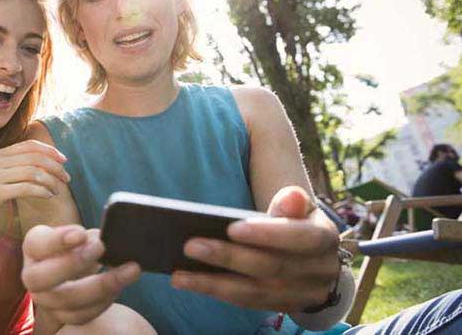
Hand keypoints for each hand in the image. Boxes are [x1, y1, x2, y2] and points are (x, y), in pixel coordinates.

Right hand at [0, 140, 70, 236]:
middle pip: (35, 158)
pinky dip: (41, 191)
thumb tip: (43, 162)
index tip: (64, 160)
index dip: (50, 151)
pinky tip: (48, 196)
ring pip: (33, 172)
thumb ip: (14, 166)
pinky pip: (26, 188)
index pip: (30, 145)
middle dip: (55, 167)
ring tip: (57, 190)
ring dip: (50, 181)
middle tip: (66, 178)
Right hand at [21, 224, 140, 324]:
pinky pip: (82, 315)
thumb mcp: (75, 234)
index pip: (37, 244)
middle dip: (73, 263)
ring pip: (66, 300)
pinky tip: (120, 285)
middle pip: (41, 278)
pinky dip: (104, 300)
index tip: (80, 233)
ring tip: (129, 269)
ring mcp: (46, 300)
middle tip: (101, 247)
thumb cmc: (74, 247)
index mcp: (34, 248)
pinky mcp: (62, 316)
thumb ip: (86, 236)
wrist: (68, 273)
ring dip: (101, 285)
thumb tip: (106, 237)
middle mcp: (33, 276)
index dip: (57, 240)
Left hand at [171, 186, 339, 312]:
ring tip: (179, 275)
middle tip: (190, 246)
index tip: (231, 227)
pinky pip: (247, 303)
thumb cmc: (298, 222)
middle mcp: (318, 272)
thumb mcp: (300, 206)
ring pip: (254, 293)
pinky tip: (189, 282)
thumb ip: (292, 201)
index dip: (267, 234)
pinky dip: (217, 293)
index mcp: (324, 239)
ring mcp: (301, 296)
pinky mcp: (282, 307)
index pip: (299, 238)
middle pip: (270, 268)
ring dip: (213, 284)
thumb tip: (290, 197)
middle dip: (228, 258)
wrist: (316, 258)